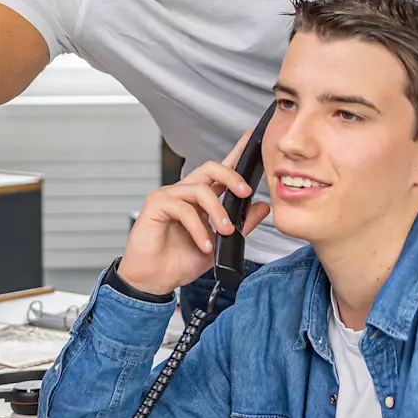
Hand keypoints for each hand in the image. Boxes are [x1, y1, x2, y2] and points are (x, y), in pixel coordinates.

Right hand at [115, 133, 270, 296]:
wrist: (154, 279)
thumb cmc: (179, 261)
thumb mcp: (220, 243)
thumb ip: (242, 224)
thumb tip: (262, 207)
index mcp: (199, 199)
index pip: (219, 171)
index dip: (236, 152)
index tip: (252, 138)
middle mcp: (185, 193)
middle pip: (210, 168)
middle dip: (231, 177)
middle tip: (245, 193)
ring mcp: (169, 196)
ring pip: (200, 189)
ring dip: (218, 212)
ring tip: (225, 233)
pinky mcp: (156, 204)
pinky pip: (184, 209)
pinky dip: (199, 228)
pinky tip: (205, 244)